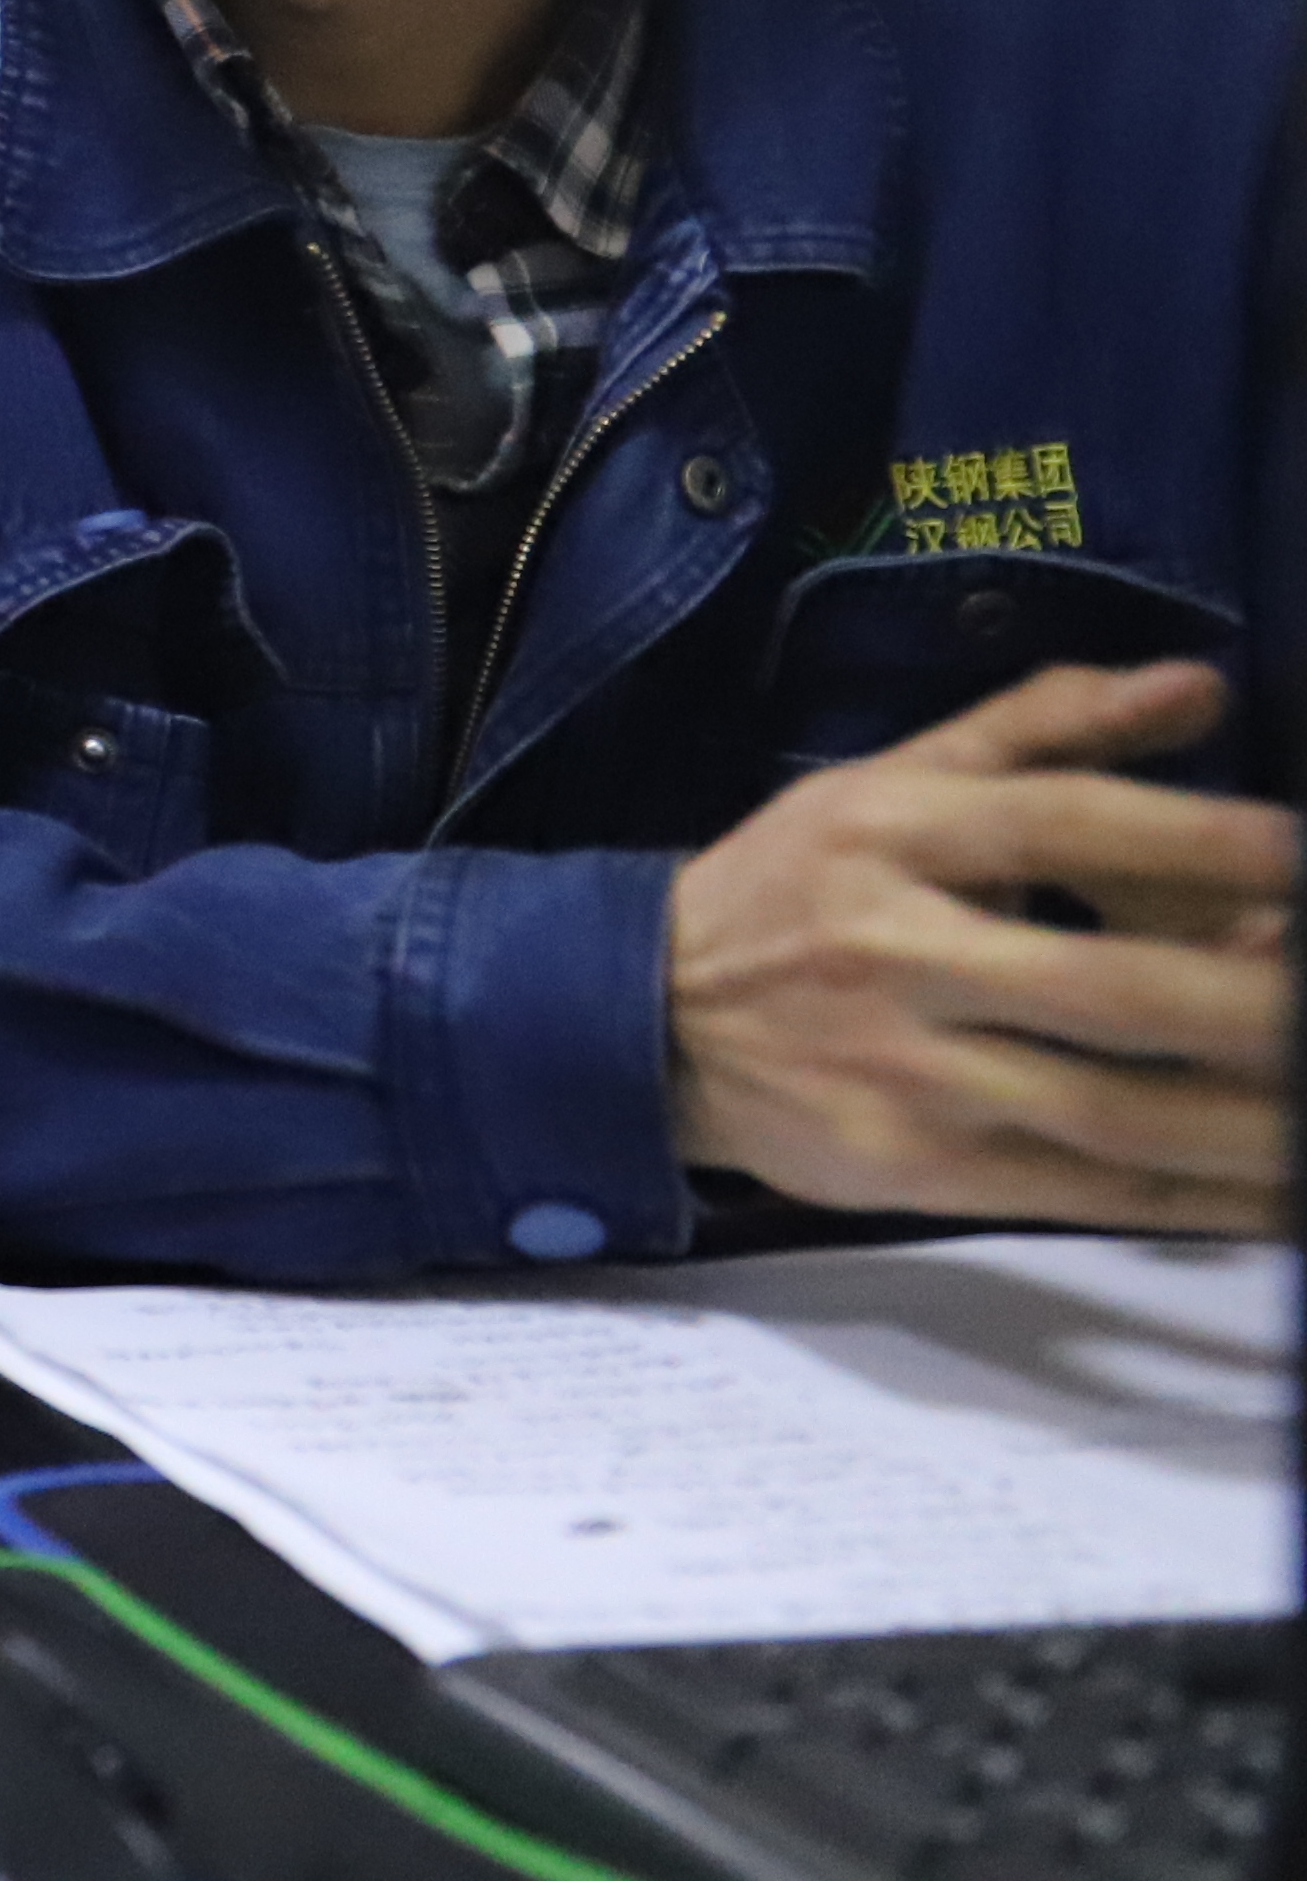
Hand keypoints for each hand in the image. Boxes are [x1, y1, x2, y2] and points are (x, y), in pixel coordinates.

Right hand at [668, 658, 1293, 1231]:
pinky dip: (1197, 1204)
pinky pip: (1082, 1192)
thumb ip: (1044, 728)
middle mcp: (897, 949)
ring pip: (1110, 1111)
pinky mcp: (911, 1168)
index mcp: (892, 833)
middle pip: (1102, 987)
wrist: (647, 1018)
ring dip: (1249, 1127)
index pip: (1059, 823)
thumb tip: (1198, 685)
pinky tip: (1273, 1198)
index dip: (1192, 838)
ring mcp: (904, 1070)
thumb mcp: (889, 780)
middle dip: (1248, 1009)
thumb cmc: (796, 886)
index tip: (1300, 852)